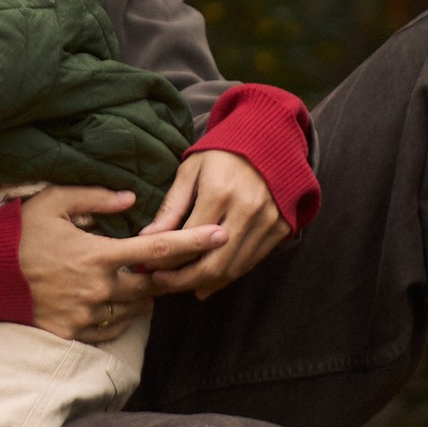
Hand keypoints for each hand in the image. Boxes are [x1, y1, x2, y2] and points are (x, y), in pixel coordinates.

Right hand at [14, 184, 224, 341]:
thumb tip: (131, 199)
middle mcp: (100, 288)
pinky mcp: (81, 334)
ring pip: (138, 309)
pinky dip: (120, 314)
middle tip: (156, 264)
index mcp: (99, 255)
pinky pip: (117, 327)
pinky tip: (106, 299)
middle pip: (154, 285)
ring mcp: (91, 315)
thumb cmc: (23, 239)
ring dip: (140, 296)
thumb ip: (93, 197)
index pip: (159, 250)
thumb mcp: (51, 204)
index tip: (221, 235)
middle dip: (161, 276)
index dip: (194, 242)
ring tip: (123, 279)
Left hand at [144, 147, 287, 297]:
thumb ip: (171, 207)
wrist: (269, 142)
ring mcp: (267, 222)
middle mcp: (247, 211)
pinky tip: (208, 282)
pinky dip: (228, 276)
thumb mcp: (191, 171)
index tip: (147, 267)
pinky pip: (250, 263)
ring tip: (181, 284)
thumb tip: (147, 238)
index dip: (166, 259)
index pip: (188, 240)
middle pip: (212, 263)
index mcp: (220, 192)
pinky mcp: (280, 229)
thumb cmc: (223, 153)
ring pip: (232, 269)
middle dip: (183, 280)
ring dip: (204, 283)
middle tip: (162, 284)